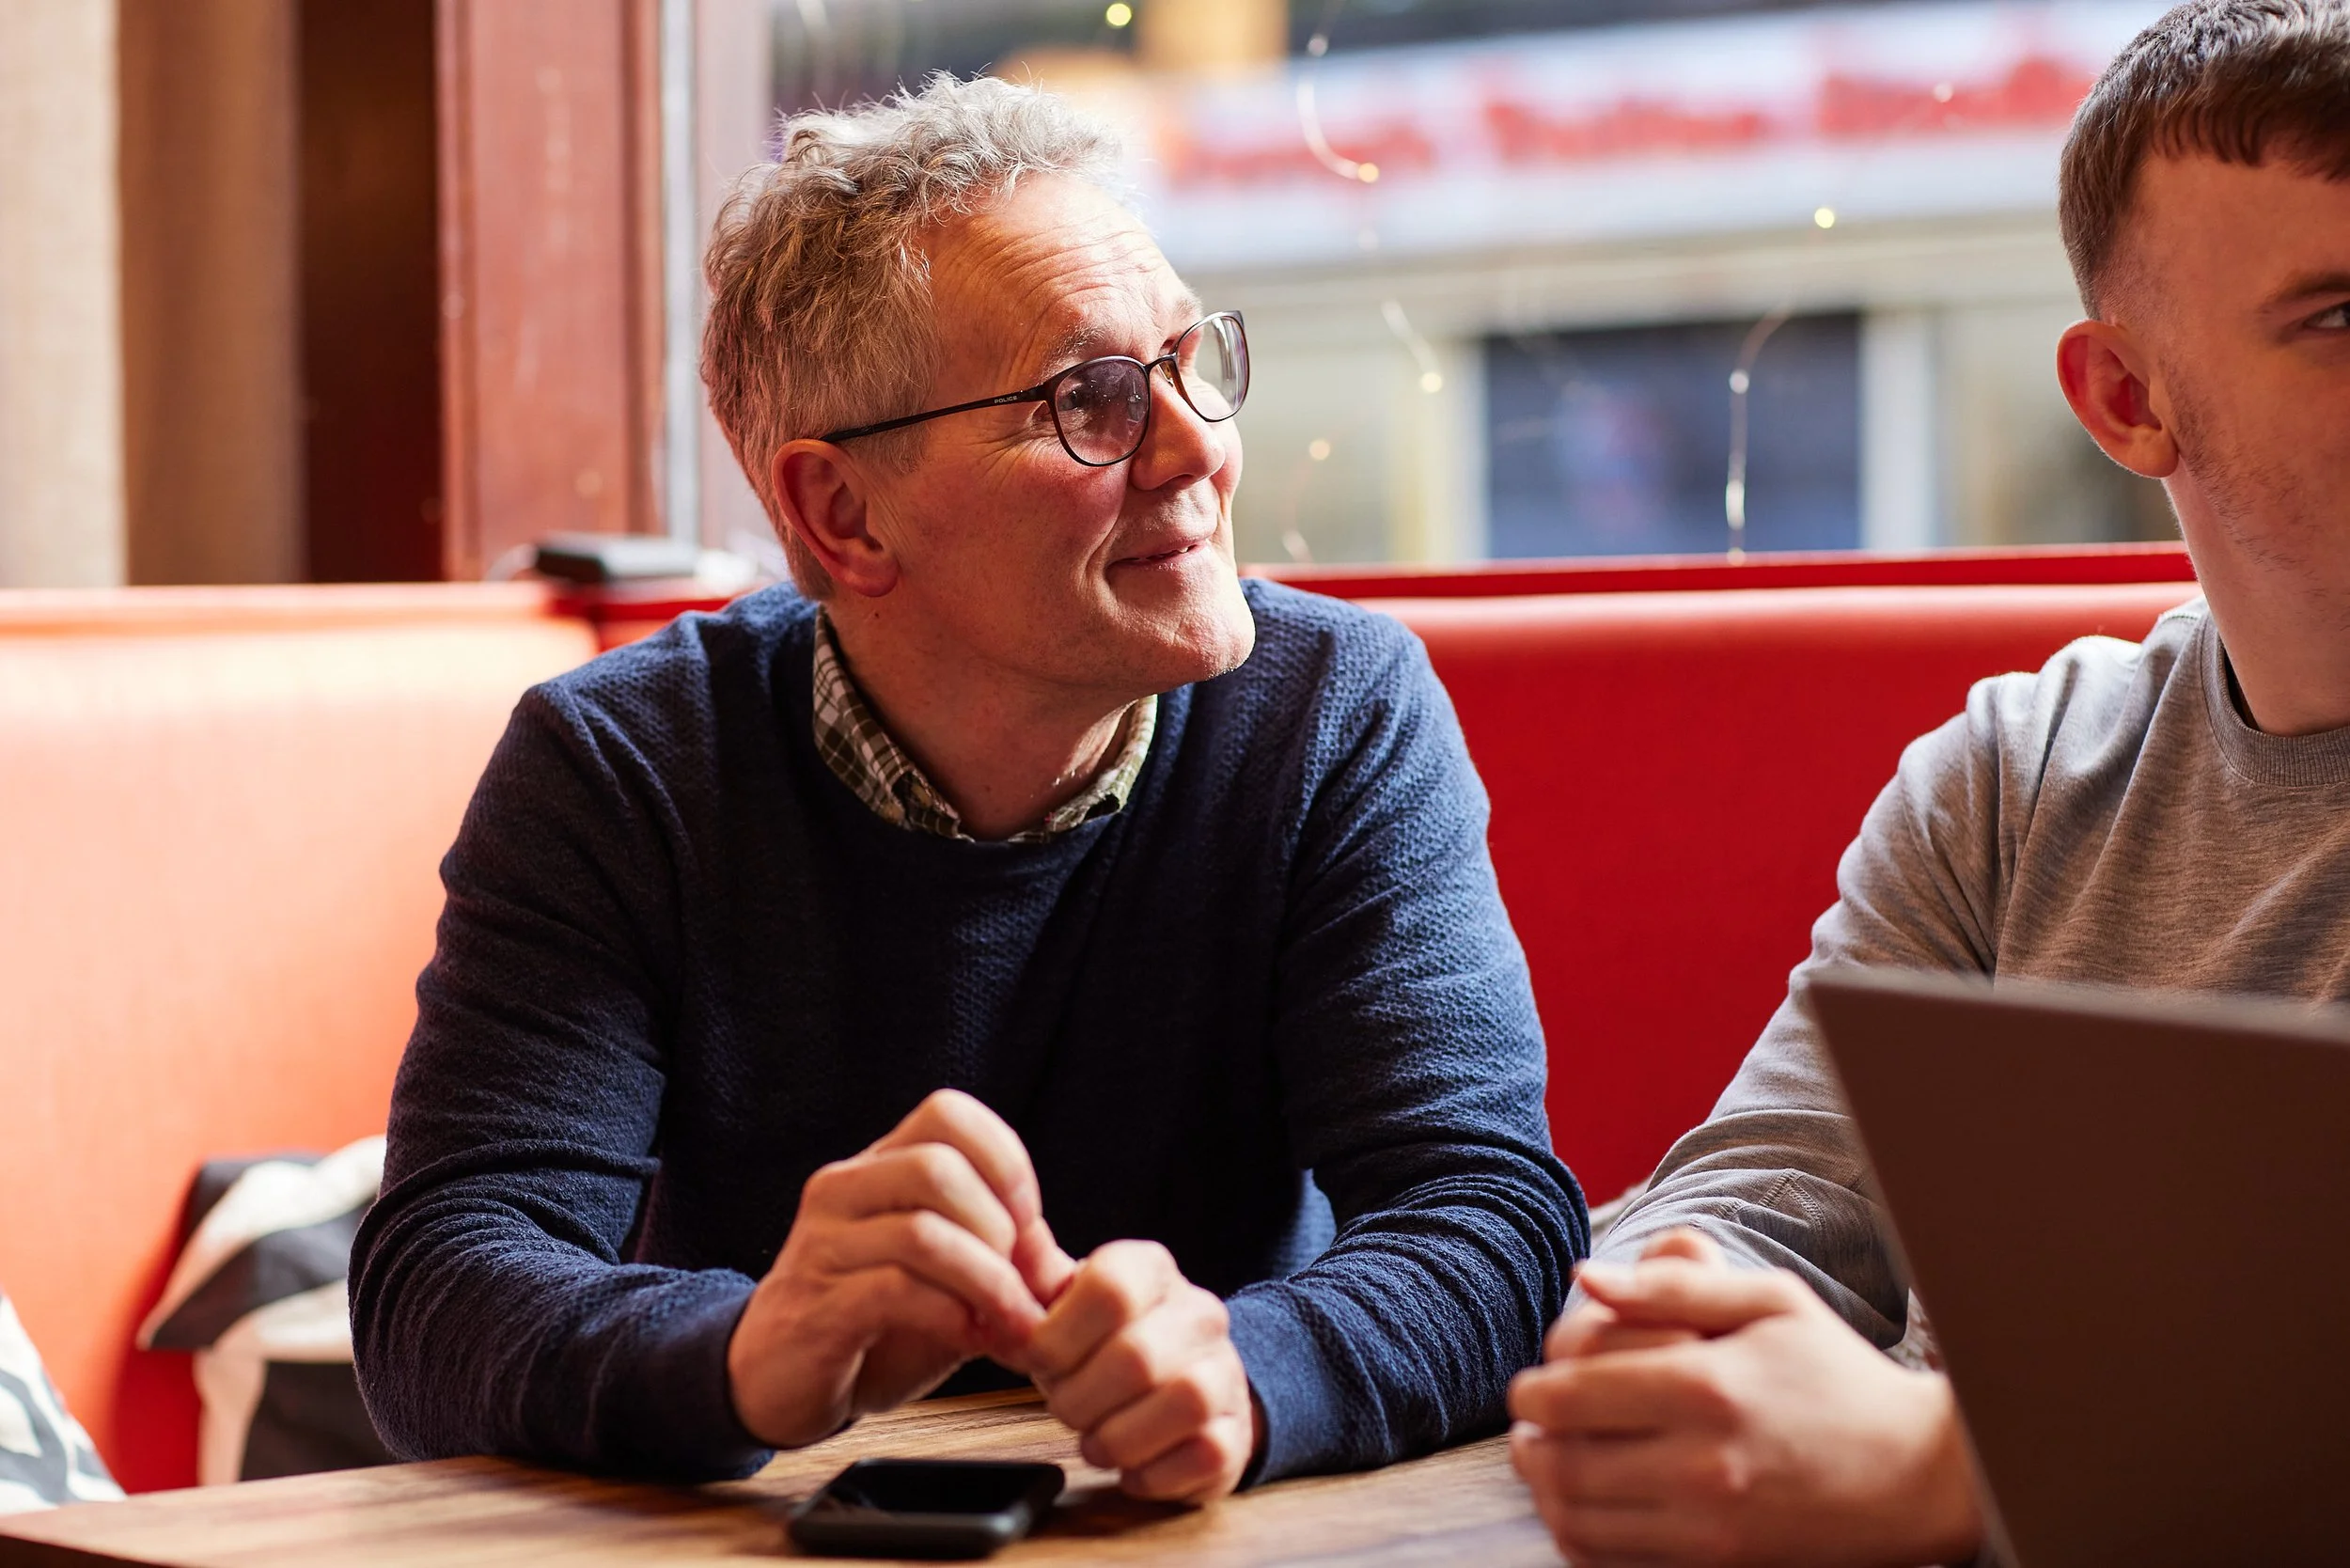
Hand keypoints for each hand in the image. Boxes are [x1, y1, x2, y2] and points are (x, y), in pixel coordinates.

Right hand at [726, 1089, 1076, 1448]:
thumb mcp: (945, 1278)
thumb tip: (1069, 1270)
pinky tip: (969, 1339)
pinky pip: (894, 1290)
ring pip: (922, 1232)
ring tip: (1009, 1321)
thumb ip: (1000, 1259)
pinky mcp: (817, 1306)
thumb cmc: (872, 1321)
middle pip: (938, 1167)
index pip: (948, 1113)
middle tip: (1020, 1283)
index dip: (1004, 1162)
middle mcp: (843, 1189)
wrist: (778, 1379)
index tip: (1027, 1225)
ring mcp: (824, 1245)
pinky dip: (951, 1316)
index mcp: (877, 1166)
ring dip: (987, 1282)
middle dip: (999, 1229)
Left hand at [1020, 1239, 1258, 1503]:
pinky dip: (1150, 1471)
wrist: (1183, 1389)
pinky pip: (1201, 1455)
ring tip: (1096, 1439)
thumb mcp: (1065, 1304)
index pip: (1110, 1286)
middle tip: (1065, 1407)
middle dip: (1079, 1398)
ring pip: (1182, 1402)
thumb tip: (1005, 1232)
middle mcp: (1200, 1314)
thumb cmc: (1106, 1346)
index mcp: (1151, 1270)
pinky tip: (1131, 1462)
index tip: (1039, 1359)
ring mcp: (1226, 1373)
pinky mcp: (1235, 1435)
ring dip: (1116, 1438)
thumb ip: (1032, 1274)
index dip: (1060, 1335)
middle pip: (1137, 1355)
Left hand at [1508, 1229, 1981, 1567]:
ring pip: (1578, 1520)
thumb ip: (1672, 1284)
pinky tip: (1586, 1507)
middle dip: (1528, 1442)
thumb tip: (1585, 1274)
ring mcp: (1711, 1528)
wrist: (1918, 1473)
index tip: (1530, 1385)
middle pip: (1563, 1462)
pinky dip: (1581, 1538)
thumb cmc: (1836, 1373)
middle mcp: (1703, 1464)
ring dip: (1545, 1492)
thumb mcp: (1769, 1302)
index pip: (1572, 1394)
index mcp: (1707, 1386)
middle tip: (1528, 1426)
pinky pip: (1614, 1564)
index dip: (1530, 1390)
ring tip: (1547, 1464)